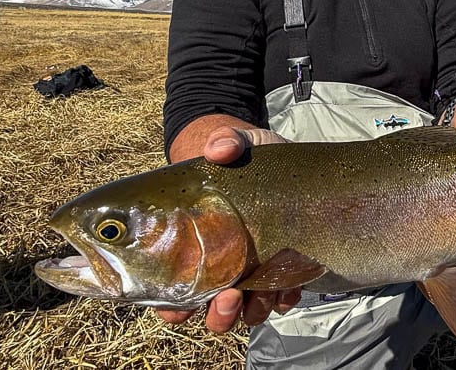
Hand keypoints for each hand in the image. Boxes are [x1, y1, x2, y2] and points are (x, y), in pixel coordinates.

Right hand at [158, 117, 300, 329]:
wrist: (281, 159)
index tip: (178, 306)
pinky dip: (283, 298)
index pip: (169, 291)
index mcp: (193, 245)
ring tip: (252, 295)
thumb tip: (218, 149)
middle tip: (226, 296)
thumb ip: (225, 141)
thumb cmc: (244, 155)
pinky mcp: (284, 268)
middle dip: (216, 314)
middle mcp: (221, 265)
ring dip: (247, 312)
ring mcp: (253, 270)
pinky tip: (286, 287)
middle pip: (208, 311)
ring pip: (245, 312)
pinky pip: (282, 297)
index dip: (170, 307)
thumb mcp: (235, 142)